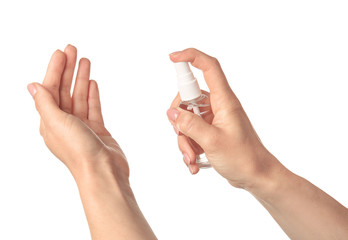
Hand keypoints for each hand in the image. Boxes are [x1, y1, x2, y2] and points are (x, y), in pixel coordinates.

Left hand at [27, 45, 128, 179]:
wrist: (103, 171)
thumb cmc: (79, 151)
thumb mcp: (56, 123)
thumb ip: (45, 103)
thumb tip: (32, 86)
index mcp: (50, 122)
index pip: (50, 89)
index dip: (54, 70)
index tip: (61, 53)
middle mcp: (64, 123)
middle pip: (64, 90)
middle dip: (67, 69)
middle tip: (73, 49)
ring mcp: (82, 126)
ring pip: (79, 96)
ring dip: (81, 78)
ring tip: (85, 60)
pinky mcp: (97, 129)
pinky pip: (93, 107)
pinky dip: (92, 94)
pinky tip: (92, 83)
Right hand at [167, 48, 278, 188]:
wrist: (256, 176)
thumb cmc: (243, 158)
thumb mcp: (212, 141)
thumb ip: (190, 124)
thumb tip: (172, 113)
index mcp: (224, 101)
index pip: (209, 67)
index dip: (191, 57)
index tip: (172, 58)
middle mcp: (218, 106)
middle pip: (187, 98)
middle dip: (179, 121)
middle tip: (185, 139)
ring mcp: (213, 119)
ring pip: (186, 119)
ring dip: (184, 140)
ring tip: (193, 158)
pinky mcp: (210, 131)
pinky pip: (191, 133)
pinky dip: (189, 147)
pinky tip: (195, 162)